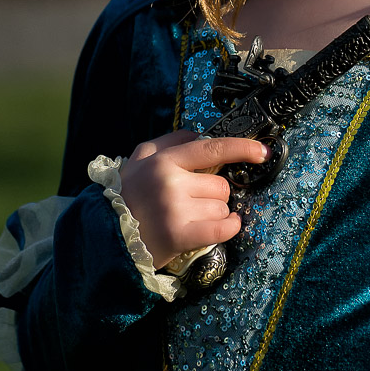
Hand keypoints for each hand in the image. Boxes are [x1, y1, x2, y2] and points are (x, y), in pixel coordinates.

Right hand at [116, 129, 269, 268]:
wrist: (107, 236)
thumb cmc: (127, 195)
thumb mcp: (139, 159)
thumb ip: (167, 142)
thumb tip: (197, 134)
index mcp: (163, 161)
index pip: (211, 148)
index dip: (242, 147)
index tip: (262, 151)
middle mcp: (171, 182)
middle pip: (220, 184)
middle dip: (213, 194)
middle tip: (191, 203)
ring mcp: (175, 210)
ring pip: (222, 207)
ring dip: (214, 214)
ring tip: (191, 218)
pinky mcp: (180, 235)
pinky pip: (222, 228)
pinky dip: (229, 228)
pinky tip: (225, 226)